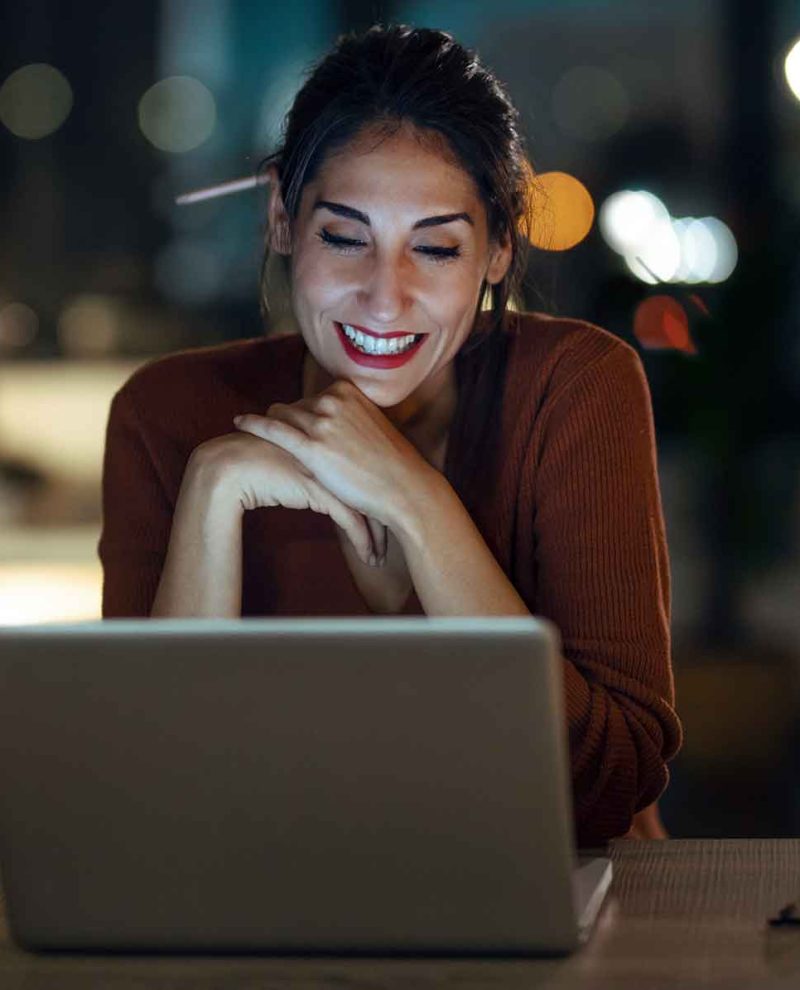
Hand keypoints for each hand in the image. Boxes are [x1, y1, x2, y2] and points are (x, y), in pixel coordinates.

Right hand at [187, 430, 384, 565]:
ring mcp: (331, 469)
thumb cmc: (261, 461)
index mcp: (336, 438)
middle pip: (376, 485)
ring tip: (380, 555)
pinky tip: (367, 556)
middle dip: (386, 516)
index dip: (380, 496)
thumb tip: (337, 485)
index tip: (386, 516)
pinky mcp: (321, 491)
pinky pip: (352, 520)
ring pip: (369, 504)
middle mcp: (338, 451)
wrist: (232, 465)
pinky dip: (363, 541)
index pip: (370, 469)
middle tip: (390, 538)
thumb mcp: (297, 457)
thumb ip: (320, 466)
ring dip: (378, 534)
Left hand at [232, 380, 436, 534]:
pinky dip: (254, 424)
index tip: (303, 428)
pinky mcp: (312, 447)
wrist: (404, 487)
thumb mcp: (372, 425)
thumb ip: (349, 415)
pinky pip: (273, 430)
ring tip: (256, 433)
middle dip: (290, 423)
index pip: (313, 396)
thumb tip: (330, 418)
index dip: (306, 415)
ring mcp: (322, 422)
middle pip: (297, 406)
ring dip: (273, 426)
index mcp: (348, 390)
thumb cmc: (392, 463)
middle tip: (285, 440)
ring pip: (283, 416)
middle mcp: (334, 400)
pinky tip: (239, 422)